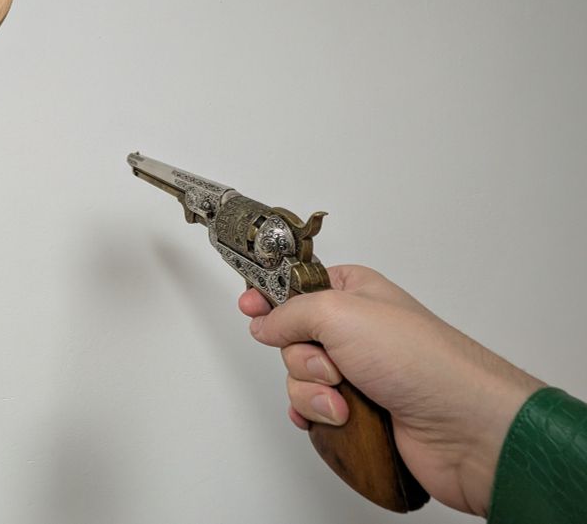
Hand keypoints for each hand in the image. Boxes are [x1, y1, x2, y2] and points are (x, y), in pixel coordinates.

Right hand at [238, 265, 543, 516]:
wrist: (462, 427)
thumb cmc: (422, 360)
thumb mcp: (340, 313)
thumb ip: (290, 313)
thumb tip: (265, 322)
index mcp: (354, 292)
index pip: (296, 284)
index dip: (270, 293)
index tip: (249, 302)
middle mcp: (354, 330)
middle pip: (291, 336)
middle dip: (301, 356)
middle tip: (330, 363)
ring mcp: (356, 371)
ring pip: (299, 376)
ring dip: (314, 391)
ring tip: (346, 398)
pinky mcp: (357, 409)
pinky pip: (312, 409)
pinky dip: (317, 415)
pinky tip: (336, 417)